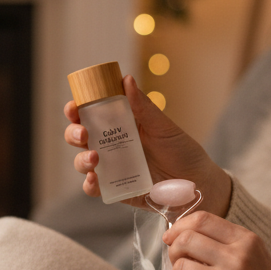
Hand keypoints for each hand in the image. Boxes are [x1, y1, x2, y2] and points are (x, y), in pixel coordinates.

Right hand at [63, 75, 231, 215]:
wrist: (197, 183)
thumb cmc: (182, 151)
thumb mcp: (163, 127)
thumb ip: (143, 106)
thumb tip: (126, 79)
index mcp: (119, 125)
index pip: (90, 114)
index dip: (76, 109)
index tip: (74, 107)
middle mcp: (110, 146)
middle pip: (79, 137)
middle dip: (73, 133)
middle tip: (82, 134)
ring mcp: (111, 168)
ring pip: (82, 162)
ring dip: (81, 159)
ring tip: (94, 158)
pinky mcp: (115, 189)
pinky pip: (93, 188)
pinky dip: (89, 184)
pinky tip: (95, 179)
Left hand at [163, 212, 270, 269]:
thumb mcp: (255, 257)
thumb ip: (224, 243)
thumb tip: (180, 235)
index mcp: (248, 241)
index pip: (202, 220)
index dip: (180, 226)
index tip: (171, 237)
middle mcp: (238, 258)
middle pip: (185, 240)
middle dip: (174, 251)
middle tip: (179, 263)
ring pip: (180, 268)